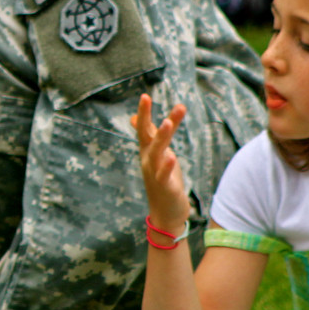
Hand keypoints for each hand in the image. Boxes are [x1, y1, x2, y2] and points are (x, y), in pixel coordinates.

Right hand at [131, 94, 191, 234]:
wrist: (165, 214)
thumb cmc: (162, 181)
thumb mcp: (155, 156)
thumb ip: (150, 136)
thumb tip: (136, 119)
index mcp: (148, 151)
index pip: (144, 128)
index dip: (144, 112)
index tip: (145, 95)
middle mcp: (148, 160)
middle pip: (147, 135)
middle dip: (146, 117)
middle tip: (145, 98)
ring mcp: (154, 173)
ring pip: (157, 152)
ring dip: (161, 136)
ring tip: (167, 122)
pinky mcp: (164, 187)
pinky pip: (163, 175)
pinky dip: (166, 166)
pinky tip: (171, 156)